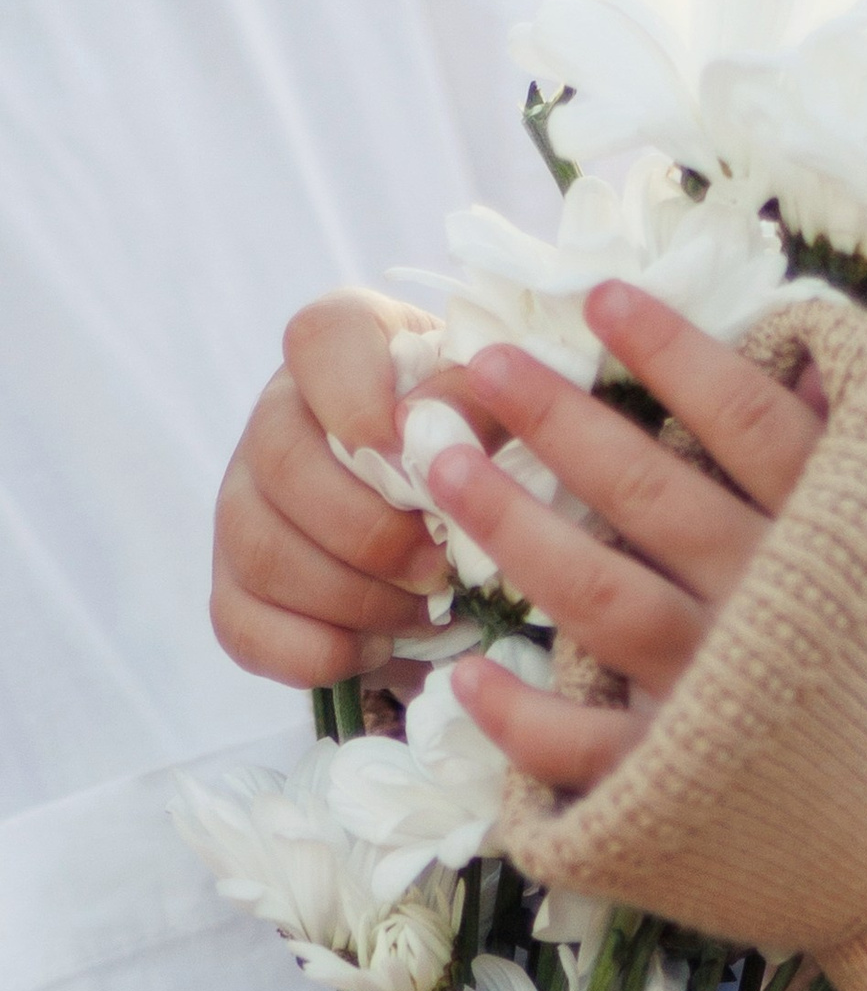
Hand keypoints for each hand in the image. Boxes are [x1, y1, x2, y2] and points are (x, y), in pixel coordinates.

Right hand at [212, 288, 495, 687]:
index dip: (359, 399)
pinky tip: (380, 648)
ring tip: (426, 612)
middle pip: (281, 465)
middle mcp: (276, 417)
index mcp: (345, 350)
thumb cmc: (488, 450)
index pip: (321, 339)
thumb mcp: (506, 412)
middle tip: (442, 568)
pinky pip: (243, 627)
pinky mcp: (236, 585)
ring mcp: (244, 503)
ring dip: (355, 599)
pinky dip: (319, 651)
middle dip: (371, 533)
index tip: (413, 458)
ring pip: (261, 553)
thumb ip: (481, 405)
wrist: (469, 528)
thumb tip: (436, 425)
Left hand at [435, 282, 821, 796]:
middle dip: (559, 419)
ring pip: (596, 594)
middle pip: (647, 492)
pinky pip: (584, 745)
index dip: (671, 352)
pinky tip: (470, 674)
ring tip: (444, 467)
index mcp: (840, 529)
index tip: (602, 297)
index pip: (744, 417)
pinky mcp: (688, 777)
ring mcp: (722, 690)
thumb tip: (807, 349)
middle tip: (485, 363)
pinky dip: (519, 717)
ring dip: (511, 526)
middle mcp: (770, 600)